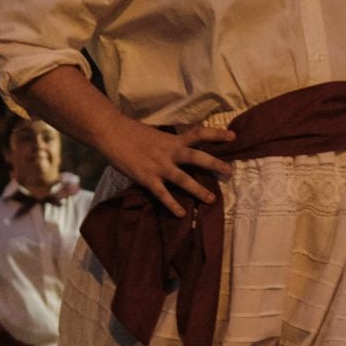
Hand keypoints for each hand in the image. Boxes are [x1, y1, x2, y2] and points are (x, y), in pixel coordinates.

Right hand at [100, 121, 236, 217]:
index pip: (199, 134)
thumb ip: (169, 144)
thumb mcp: (156, 135)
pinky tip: (181, 213)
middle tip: (230, 171)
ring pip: (183, 179)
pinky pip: (162, 194)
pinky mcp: (147, 178)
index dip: (216, 134)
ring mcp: (159, 166)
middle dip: (214, 164)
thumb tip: (180, 148)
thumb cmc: (132, 132)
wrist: (111, 133)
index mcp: (172, 140)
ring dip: (198, 190)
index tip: (233, 136)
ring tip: (211, 200)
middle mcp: (169, 152)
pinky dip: (172, 204)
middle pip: (196, 157)